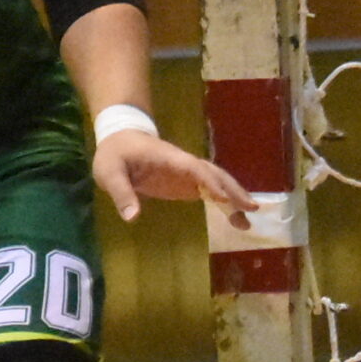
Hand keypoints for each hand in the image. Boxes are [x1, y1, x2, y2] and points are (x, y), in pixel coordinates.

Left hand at [94, 129, 258, 227]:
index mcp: (169, 158)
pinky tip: (236, 219)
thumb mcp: (109, 172)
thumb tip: (132, 217)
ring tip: (248, 220)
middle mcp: (184, 165)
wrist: (121, 140)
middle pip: (214, 174)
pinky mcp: (186, 183)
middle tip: (251, 209)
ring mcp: (187, 174)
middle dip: (233, 190)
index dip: (208, 181)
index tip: (223, 198)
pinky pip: (210, 192)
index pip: (193, 168)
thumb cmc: (115, 154)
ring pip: (217, 182)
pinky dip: (225, 203)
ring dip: (234, 198)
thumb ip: (121, 192)